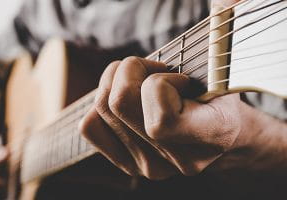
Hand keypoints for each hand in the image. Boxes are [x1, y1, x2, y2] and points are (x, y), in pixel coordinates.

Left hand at [79, 57, 246, 178]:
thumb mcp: (222, 69)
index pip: (161, 120)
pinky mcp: (127, 164)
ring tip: (140, 82)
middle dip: (132, 68)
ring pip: (102, 108)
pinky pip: (89, 126)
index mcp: (211, 136)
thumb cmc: (214, 94)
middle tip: (153, 68)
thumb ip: (215, 42)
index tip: (180, 78)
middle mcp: (177, 160)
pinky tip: (126, 102)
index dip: (161, 83)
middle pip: (121, 103)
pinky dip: (101, 103)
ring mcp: (149, 167)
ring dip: (116, 81)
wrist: (214, 133)